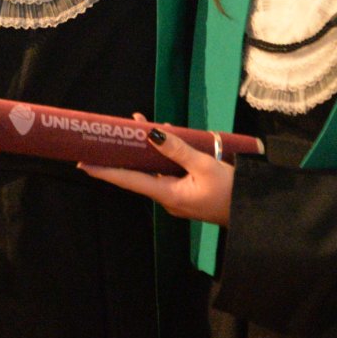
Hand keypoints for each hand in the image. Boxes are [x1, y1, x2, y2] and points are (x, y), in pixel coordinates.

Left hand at [79, 115, 232, 225]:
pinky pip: (169, 173)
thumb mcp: (206, 166)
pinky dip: (164, 157)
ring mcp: (177, 198)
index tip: (84, 164)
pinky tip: (167, 137)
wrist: (252, 214)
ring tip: (139, 124)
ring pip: (155, 171)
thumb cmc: (231, 192)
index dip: (105, 172)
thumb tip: (153, 133)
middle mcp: (168, 199)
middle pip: (140, 173)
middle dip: (126, 152)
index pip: (129, 181)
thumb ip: (178, 149)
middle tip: (111, 133)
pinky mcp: (187, 194)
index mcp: (168, 195)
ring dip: (147, 150)